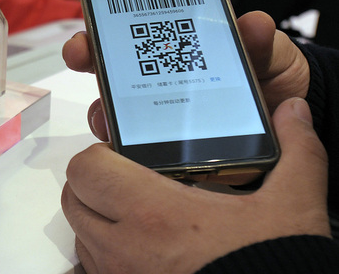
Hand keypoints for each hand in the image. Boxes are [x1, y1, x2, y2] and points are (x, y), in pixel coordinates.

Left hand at [61, 98, 330, 273]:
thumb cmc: (271, 263)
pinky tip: (141, 248)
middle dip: (93, 184)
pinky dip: (104, 254)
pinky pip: (93, 268)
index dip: (99, 156)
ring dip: (96, 219)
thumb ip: (296, 154)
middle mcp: (125, 246)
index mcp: (153, 211)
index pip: (86, 168)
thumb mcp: (291, 208)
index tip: (123, 155)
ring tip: (135, 214)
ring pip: (80, 236)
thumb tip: (293, 112)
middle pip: (74, 199)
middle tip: (128, 181)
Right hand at [62, 0, 310, 140]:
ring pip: (105, 85)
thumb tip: (254, 24)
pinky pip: (120, 126)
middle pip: (105, 40)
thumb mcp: (268, 52)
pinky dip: (112, 127)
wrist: (274, 120)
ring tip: (103, 104)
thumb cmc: (266, 75)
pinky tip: (116, 131)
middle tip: (81, 46)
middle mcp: (152, 53)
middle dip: (84, 40)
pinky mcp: (148, 122)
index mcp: (176, 23)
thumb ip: (259, 41)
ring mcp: (147, 88)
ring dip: (96, 94)